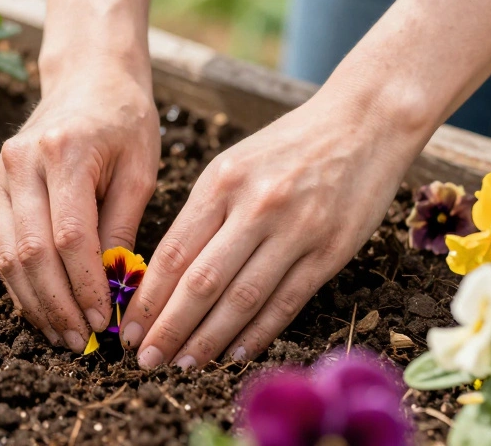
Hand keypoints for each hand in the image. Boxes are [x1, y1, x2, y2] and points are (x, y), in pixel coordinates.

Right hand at [0, 58, 160, 352]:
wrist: (87, 78)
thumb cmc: (124, 121)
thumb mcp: (140, 168)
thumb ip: (124, 225)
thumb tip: (116, 288)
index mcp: (65, 151)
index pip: (69, 235)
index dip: (85, 285)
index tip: (106, 321)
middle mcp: (22, 162)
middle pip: (31, 252)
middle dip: (57, 305)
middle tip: (83, 342)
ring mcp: (0, 174)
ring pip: (8, 256)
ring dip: (35, 304)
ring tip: (64, 336)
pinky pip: (2, 246)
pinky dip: (21, 285)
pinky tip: (45, 310)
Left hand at [120, 87, 429, 367]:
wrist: (363, 123)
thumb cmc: (288, 147)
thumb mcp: (234, 165)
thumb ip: (203, 215)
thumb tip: (164, 278)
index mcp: (222, 181)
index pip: (173, 252)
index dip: (147, 298)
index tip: (127, 329)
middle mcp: (256, 206)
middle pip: (202, 282)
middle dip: (168, 329)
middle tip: (144, 360)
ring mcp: (296, 230)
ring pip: (242, 300)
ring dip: (208, 340)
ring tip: (184, 366)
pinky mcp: (331, 251)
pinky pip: (286, 302)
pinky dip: (257, 333)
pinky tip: (234, 354)